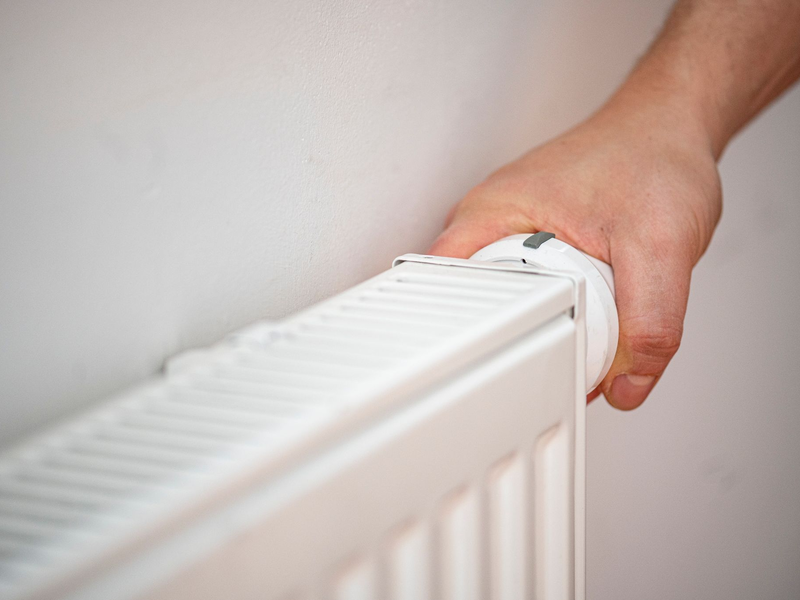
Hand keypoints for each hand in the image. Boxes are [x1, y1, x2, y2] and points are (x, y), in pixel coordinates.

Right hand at [429, 96, 721, 408]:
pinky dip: (549, 314)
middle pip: (470, 305)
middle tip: (539, 367)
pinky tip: (578, 322)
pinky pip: (523, 291)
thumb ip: (649, 323)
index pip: (442, 291)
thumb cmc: (654, 157)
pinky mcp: (529, 238)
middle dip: (504, 344)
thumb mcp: (661, 247)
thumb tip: (626, 386)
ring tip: (562, 344)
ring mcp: (507, 229)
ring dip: (530, 330)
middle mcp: (489, 221)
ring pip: (500, 302)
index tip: (486, 374)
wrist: (669, 127)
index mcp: (491, 214)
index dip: (464, 341)